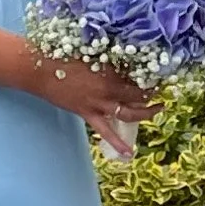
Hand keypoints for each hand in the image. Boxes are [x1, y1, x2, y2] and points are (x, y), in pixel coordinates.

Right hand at [28, 51, 158, 137]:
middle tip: (164, 91)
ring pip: (129, 113)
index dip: (152, 76)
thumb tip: (123, 56)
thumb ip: (108, 58)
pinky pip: (107, 131)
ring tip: (159, 111)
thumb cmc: (63, 55)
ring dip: (146, 113)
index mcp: (111, 70)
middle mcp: (109, 88)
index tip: (161, 74)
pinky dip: (118, 143)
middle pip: (139, 95)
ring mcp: (99, 103)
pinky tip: (129, 154)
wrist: (40, 69)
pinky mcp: (88, 114)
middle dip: (154, 94)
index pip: (139, 75)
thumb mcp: (90, 51)